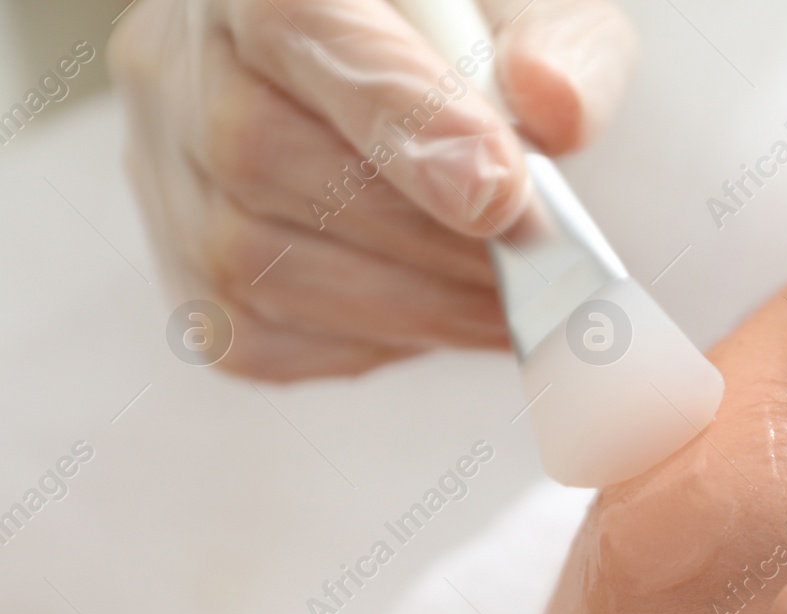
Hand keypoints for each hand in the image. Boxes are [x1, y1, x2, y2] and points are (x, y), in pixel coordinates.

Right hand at [111, 0, 636, 378]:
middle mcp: (182, 62)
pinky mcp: (186, 277)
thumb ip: (557, 42)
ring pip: (257, 264)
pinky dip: (369, 342)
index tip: (500, 194)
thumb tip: (554, 107)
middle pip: (268, 160)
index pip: (300, 31)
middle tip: (542, 270)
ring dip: (412, 305)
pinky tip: (439, 318)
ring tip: (512, 306)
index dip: (401, 121)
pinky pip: (259, 338)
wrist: (413, 94)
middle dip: (429, 237)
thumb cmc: (470, 45)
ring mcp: (165, 171)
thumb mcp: (532, 11)